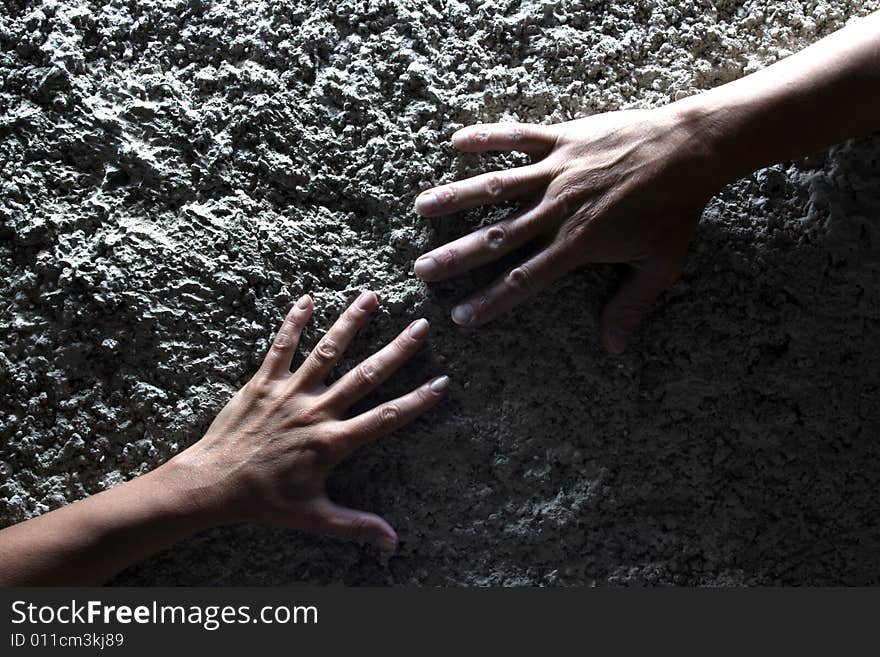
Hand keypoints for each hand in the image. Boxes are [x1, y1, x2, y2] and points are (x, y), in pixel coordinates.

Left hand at [171, 291, 447, 551]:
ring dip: (350, 323)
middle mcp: (316, 411)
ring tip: (370, 296)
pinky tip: (306, 299)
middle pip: (365, 375)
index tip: (443, 382)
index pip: (386, 417)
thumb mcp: (314, 516)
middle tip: (420, 326)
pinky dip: (293, 323)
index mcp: (333, 442)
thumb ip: (356, 525)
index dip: (418, 401)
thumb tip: (393, 541)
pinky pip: (280, 347)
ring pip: (326, 352)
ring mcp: (289, 393)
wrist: (212, 485)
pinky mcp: (262, 383)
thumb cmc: (264, 502)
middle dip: (396, 350)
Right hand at [413, 107, 720, 352]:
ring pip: (496, 187)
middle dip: (456, 256)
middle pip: (498, 237)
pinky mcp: (562, 139)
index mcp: (578, 244)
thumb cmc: (675, 210)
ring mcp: (556, 171)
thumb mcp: (660, 266)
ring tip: (422, 207)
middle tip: (422, 269)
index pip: (524, 279)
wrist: (690, 151)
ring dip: (457, 197)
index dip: (491, 300)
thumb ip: (631, 307)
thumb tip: (615, 352)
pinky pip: (519, 137)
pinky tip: (457, 141)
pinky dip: (489, 137)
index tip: (461, 317)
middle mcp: (558, 209)